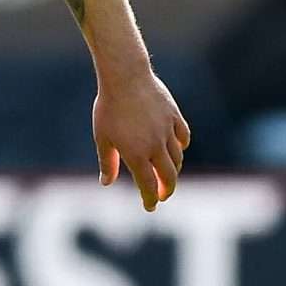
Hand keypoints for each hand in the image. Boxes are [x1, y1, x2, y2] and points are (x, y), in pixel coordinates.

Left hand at [94, 66, 189, 209]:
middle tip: (163, 195)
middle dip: (167, 190)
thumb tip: (106, 182)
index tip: (150, 207)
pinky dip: (181, 146)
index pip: (148, 186)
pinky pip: (183, 137)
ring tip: (167, 174)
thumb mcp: (103, 137)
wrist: (125, 78)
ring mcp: (168, 131)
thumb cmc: (109, 108)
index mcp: (137, 155)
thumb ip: (107, 162)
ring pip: (178, 158)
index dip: (150, 200)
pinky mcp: (174, 117)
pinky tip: (176, 149)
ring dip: (174, 170)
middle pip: (169, 177)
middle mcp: (156, 147)